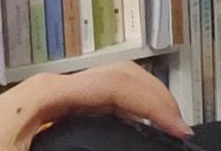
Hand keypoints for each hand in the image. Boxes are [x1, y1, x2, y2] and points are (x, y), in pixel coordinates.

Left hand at [0, 62, 191, 150]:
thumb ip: (78, 146)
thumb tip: (116, 145)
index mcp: (49, 92)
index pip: (118, 86)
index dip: (156, 106)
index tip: (181, 134)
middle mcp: (50, 85)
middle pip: (119, 76)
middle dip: (156, 98)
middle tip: (181, 132)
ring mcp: (44, 95)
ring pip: (108, 85)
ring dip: (143, 102)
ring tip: (165, 131)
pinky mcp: (39, 110)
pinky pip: (93, 101)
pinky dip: (123, 109)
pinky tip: (132, 131)